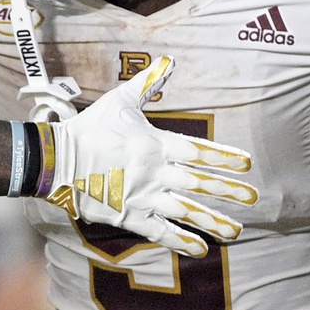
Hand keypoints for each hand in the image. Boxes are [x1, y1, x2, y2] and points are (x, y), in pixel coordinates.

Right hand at [44, 57, 256, 256]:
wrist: (56, 160)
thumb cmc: (89, 128)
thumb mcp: (120, 101)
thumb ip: (148, 83)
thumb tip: (169, 60)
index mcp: (156, 144)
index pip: (198, 151)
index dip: (223, 158)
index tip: (246, 164)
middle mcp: (155, 172)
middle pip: (199, 183)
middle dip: (228, 191)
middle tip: (253, 199)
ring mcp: (143, 196)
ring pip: (185, 211)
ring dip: (213, 221)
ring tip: (236, 231)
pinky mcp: (129, 216)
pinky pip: (160, 231)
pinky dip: (181, 241)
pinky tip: (201, 250)